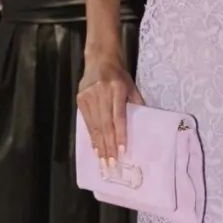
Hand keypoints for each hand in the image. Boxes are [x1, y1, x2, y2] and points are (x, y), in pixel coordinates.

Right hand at [77, 50, 143, 164]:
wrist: (100, 58)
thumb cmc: (120, 75)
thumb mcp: (131, 87)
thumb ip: (136, 105)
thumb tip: (142, 128)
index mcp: (117, 88)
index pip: (118, 116)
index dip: (119, 134)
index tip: (121, 151)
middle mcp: (101, 92)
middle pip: (105, 124)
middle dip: (108, 146)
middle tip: (111, 164)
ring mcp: (88, 96)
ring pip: (95, 125)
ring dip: (99, 145)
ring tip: (103, 161)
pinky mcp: (80, 99)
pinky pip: (87, 122)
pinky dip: (92, 136)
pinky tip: (95, 148)